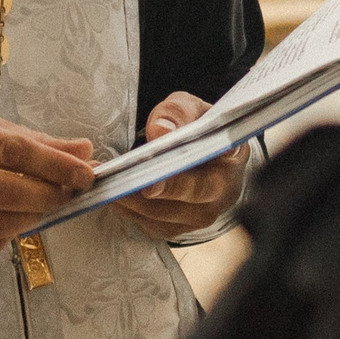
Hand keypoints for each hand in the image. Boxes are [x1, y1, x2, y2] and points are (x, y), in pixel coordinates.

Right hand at [0, 104, 94, 256]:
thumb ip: (26, 138)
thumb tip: (82, 150)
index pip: (11, 150)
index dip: (55, 164)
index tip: (85, 171)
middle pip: (3, 191)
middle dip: (48, 195)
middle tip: (71, 194)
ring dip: (32, 220)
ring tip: (46, 208)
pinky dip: (7, 235)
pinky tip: (15, 222)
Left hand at [113, 92, 247, 241]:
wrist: (205, 161)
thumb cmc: (198, 131)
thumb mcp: (192, 109)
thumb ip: (177, 112)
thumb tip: (159, 130)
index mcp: (233, 155)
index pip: (223, 158)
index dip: (205, 159)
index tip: (178, 163)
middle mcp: (223, 191)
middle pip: (191, 193)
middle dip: (159, 186)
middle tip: (130, 180)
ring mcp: (201, 216)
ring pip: (164, 212)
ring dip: (132, 198)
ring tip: (107, 181)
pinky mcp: (178, 229)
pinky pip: (149, 223)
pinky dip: (127, 209)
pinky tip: (110, 193)